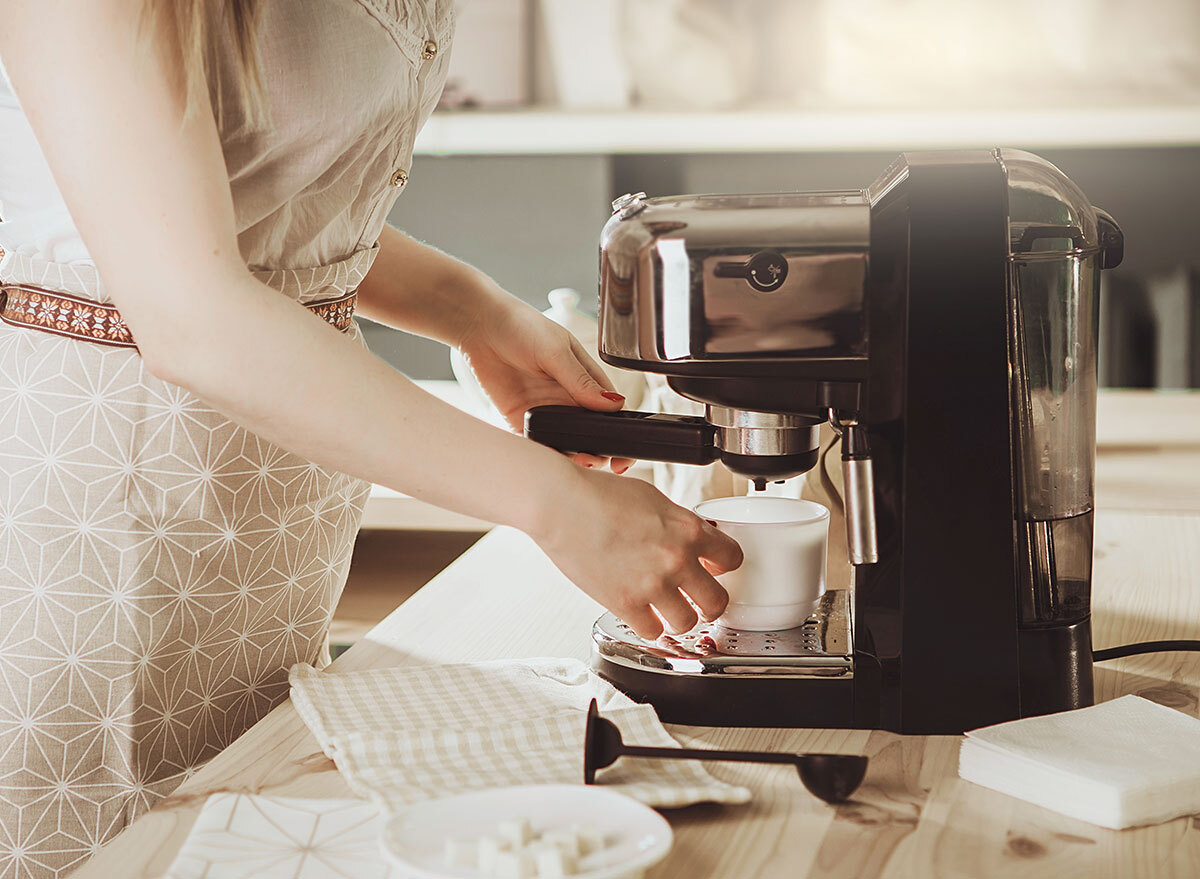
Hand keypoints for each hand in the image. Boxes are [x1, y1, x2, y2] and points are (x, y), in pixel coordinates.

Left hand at [458, 289, 633, 472]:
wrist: (479, 327)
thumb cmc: (520, 326)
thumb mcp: (556, 351)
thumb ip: (581, 380)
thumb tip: (613, 403)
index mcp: (586, 379)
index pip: (611, 411)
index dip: (621, 431)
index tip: (625, 450)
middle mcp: (568, 398)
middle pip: (593, 433)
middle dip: (601, 450)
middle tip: (603, 459)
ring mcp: (546, 411)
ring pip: (568, 444)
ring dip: (576, 456)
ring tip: (581, 459)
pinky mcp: (521, 421)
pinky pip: (538, 445)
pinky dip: (546, 455)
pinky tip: (553, 456)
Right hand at [533, 465, 742, 639]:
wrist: (562, 504)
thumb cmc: (598, 494)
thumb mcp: (652, 498)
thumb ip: (677, 522)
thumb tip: (689, 537)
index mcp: (688, 529)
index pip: (733, 557)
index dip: (723, 565)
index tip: (714, 568)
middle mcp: (676, 559)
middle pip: (718, 601)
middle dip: (710, 603)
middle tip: (700, 601)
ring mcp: (652, 585)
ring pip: (687, 622)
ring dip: (679, 618)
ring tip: (669, 611)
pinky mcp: (625, 604)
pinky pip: (652, 631)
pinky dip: (649, 626)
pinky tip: (643, 614)